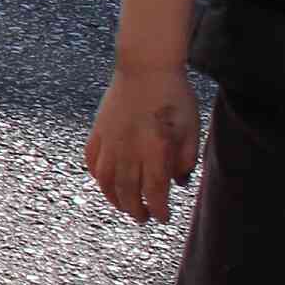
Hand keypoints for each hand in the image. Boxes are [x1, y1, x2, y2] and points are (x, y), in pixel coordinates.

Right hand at [86, 60, 204, 224]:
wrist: (145, 67)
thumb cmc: (173, 96)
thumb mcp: (191, 127)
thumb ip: (187, 158)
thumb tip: (179, 182)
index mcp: (154, 149)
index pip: (155, 191)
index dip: (158, 209)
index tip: (163, 218)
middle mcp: (128, 149)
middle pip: (128, 191)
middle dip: (136, 210)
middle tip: (143, 218)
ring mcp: (110, 140)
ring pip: (106, 180)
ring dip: (114, 198)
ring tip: (123, 206)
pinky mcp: (98, 130)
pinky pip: (92, 159)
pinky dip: (96, 175)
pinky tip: (104, 181)